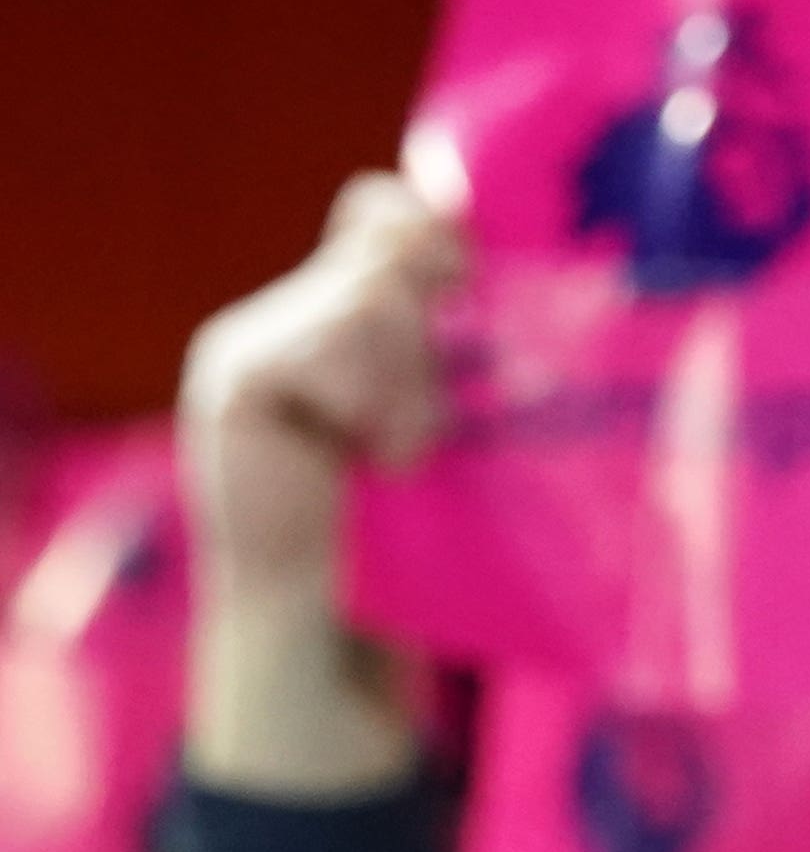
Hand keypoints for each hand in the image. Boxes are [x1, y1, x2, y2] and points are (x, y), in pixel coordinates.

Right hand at [176, 173, 460, 798]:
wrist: (330, 639)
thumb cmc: (406, 553)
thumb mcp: (444, 441)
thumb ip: (455, 367)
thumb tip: (531, 297)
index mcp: (331, 324)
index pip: (378, 213)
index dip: (430, 226)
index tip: (471, 278)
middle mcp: (280, 320)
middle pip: (384, 254)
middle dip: (433, 337)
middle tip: (422, 432)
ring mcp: (246, 346)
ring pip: (369, 301)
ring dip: (410, 387)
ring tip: (397, 459)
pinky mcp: (236, 382)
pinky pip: (332, 349)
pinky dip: (370, 408)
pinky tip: (366, 463)